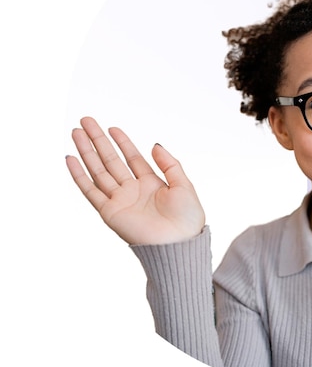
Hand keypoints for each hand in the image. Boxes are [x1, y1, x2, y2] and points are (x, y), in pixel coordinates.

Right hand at [66, 117, 205, 244]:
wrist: (179, 245)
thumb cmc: (187, 219)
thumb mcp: (183, 184)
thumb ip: (169, 164)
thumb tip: (154, 144)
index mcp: (152, 184)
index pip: (132, 158)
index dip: (122, 142)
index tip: (112, 128)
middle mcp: (133, 190)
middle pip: (111, 160)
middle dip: (98, 140)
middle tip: (85, 121)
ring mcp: (120, 200)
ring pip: (98, 171)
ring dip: (86, 152)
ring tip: (76, 133)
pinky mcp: (109, 212)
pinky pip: (90, 190)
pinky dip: (79, 175)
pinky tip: (71, 159)